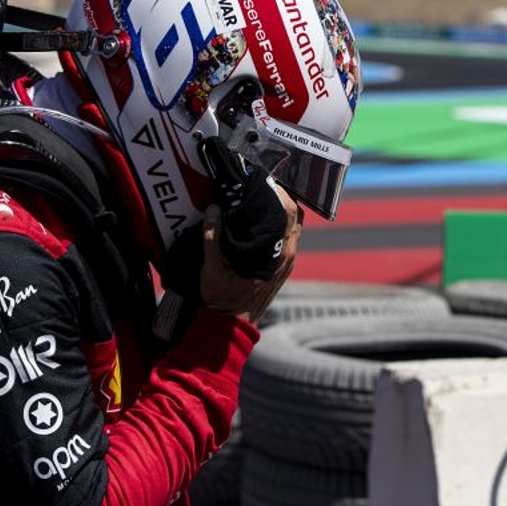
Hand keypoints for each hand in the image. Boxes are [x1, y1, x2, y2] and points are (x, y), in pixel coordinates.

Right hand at [199, 185, 300, 322]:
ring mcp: (286, 261)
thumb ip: (212, 237)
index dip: (279, 191)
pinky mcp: (282, 267)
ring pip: (293, 226)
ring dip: (282, 210)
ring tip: (261, 198)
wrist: (229, 326)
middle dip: (281, 196)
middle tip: (261, 184)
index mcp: (277, 253)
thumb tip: (213, 210)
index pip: (289, 211)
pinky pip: (288, 237)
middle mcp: (287, 255)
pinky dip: (279, 224)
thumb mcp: (211, 267)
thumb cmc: (221, 298)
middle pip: (295, 215)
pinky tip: (261, 220)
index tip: (263, 179)